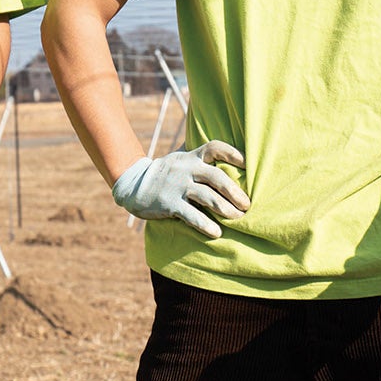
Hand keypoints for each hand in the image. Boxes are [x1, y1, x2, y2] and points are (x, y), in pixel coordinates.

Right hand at [112, 141, 248, 239]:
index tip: (247, 164)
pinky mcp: (169, 204)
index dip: (232, 153)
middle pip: (216, 177)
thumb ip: (198, 155)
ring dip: (225, 209)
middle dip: (234, 191)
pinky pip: (191, 215)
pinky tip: (216, 233)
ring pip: (207, 197)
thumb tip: (223, 152)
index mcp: (191, 156)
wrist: (133, 186)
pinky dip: (205, 225)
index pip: (214, 148)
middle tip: (247, 204)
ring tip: (237, 218)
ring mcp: (177, 186)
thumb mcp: (179, 158)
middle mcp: (185, 169)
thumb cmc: (165, 173)